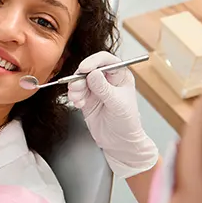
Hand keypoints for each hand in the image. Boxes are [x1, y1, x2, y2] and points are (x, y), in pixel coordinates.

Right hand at [67, 52, 157, 176]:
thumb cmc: (126, 122)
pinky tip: (79, 105)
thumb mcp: (117, 104)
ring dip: (75, 88)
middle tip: (76, 87)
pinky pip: (76, 92)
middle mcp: (107, 79)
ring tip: (78, 99)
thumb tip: (93, 73)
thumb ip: (104, 88)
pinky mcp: (87, 99)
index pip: (106, 60)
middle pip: (89, 69)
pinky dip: (74, 97)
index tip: (84, 68)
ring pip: (80, 80)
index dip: (94, 61)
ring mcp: (96, 89)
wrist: (119, 142)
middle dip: (80, 77)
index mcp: (120, 75)